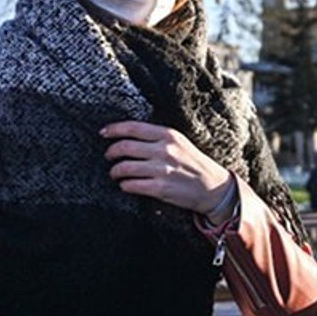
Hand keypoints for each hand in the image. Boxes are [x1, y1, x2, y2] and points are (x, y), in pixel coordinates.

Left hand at [101, 121, 233, 216]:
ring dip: (115, 171)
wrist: (213, 187)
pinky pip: (131, 185)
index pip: (133, 128)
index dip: (114, 129)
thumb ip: (157, 138)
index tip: (103, 133)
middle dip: (111, 152)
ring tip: (115, 173)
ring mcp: (162, 169)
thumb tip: (129, 136)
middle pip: (124, 147)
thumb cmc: (194, 163)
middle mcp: (164, 150)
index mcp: (168, 135)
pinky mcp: (161, 188)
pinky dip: (125, 185)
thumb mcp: (180, 142)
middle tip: (109, 156)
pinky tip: (127, 185)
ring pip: (124, 167)